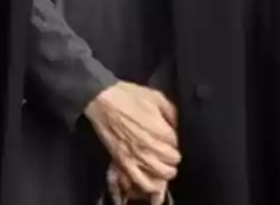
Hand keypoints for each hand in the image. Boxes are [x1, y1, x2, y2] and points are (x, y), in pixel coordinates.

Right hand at [84, 81, 179, 197]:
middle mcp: (151, 147)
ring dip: (165, 169)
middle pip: (173, 161)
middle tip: (166, 149)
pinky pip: (142, 182)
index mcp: (161, 130)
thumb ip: (172, 113)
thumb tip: (177, 127)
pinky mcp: (124, 162)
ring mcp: (138, 156)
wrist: (101, 100)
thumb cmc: (128, 96)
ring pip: (162, 174)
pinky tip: (152, 177)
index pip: (177, 145)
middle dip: (172, 154)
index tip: (168, 136)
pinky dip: (150, 184)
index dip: (174, 140)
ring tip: (162, 163)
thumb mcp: (156, 97)